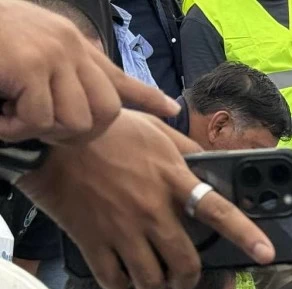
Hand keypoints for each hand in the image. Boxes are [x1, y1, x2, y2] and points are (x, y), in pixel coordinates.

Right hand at [0, 0, 178, 142]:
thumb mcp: (30, 56)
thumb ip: (66, 75)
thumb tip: (108, 100)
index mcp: (71, 45)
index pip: (118, 77)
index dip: (145, 98)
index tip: (169, 110)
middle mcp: (70, 47)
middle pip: (105, 113)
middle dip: (73, 133)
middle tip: (34, 127)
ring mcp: (52, 55)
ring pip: (72, 121)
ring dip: (34, 129)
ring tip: (7, 113)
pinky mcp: (30, 66)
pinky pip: (37, 118)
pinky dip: (10, 127)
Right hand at [16, 110, 274, 288]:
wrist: (52, 138)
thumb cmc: (108, 132)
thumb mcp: (156, 131)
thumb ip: (188, 152)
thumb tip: (215, 165)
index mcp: (173, 180)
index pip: (219, 212)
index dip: (247, 235)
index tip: (267, 254)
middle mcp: (153, 209)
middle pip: (187, 264)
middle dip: (189, 277)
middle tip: (184, 274)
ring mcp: (122, 228)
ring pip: (152, 279)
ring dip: (157, 283)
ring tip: (153, 274)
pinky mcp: (92, 240)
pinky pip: (114, 280)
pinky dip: (120, 283)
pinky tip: (121, 273)